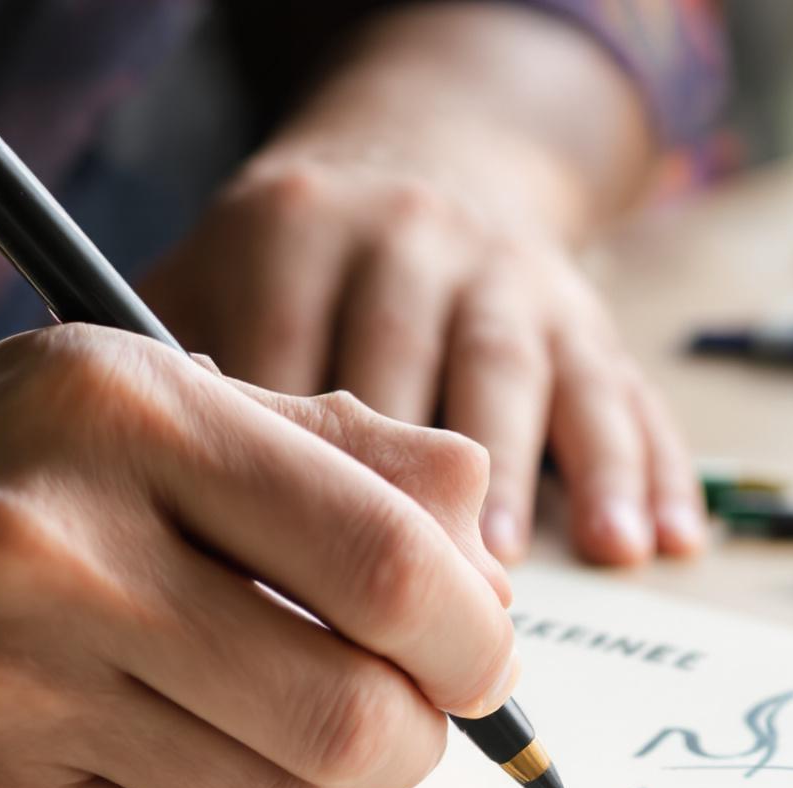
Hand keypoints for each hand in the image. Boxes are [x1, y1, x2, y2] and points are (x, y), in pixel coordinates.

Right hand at [0, 324, 517, 787]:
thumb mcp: (143, 387)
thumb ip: (335, 444)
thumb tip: (488, 532)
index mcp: (120, 412)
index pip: (384, 561)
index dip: (474, 630)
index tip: (479, 642)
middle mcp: (56, 551)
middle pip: (351, 711)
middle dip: (425, 726)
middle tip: (417, 702)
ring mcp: (10, 691)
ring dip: (338, 774)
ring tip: (311, 711)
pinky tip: (207, 742)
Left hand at [145, 148, 706, 567]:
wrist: (416, 162)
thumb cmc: (281, 273)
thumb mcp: (202, 282)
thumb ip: (166, 378)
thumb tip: (138, 511)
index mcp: (294, 234)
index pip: (284, 360)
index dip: (280, 476)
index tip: (266, 584)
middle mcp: (407, 240)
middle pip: (405, 369)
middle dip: (396, 496)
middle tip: (386, 619)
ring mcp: (506, 272)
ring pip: (515, 374)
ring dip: (518, 482)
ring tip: (504, 584)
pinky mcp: (585, 312)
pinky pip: (621, 391)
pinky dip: (643, 469)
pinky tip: (654, 544)